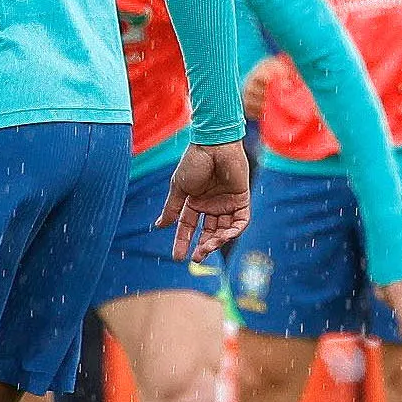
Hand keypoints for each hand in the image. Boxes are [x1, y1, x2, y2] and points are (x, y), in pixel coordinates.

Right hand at [162, 140, 252, 262]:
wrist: (213, 144)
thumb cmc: (194, 161)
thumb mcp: (179, 188)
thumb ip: (172, 208)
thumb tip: (160, 226)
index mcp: (195, 201)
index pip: (188, 226)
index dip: (182, 241)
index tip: (177, 257)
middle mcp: (211, 204)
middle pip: (208, 232)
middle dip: (203, 246)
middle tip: (196, 257)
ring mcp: (227, 202)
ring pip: (224, 230)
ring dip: (217, 241)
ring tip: (208, 247)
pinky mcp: (241, 199)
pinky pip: (240, 221)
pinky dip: (234, 231)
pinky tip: (224, 237)